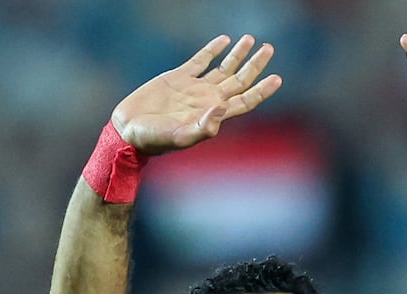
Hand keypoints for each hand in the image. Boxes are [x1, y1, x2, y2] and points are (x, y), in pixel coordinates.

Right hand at [111, 34, 282, 154]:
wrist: (129, 130)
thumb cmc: (155, 140)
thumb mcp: (181, 137)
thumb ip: (203, 128)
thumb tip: (222, 110)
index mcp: (214, 114)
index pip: (245, 100)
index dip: (262, 90)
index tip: (277, 78)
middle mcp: (208, 99)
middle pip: (240, 80)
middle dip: (255, 65)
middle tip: (269, 49)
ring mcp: (194, 87)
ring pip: (223, 68)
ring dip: (238, 54)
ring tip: (251, 39)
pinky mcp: (178, 77)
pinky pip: (200, 60)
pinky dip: (212, 49)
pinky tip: (224, 40)